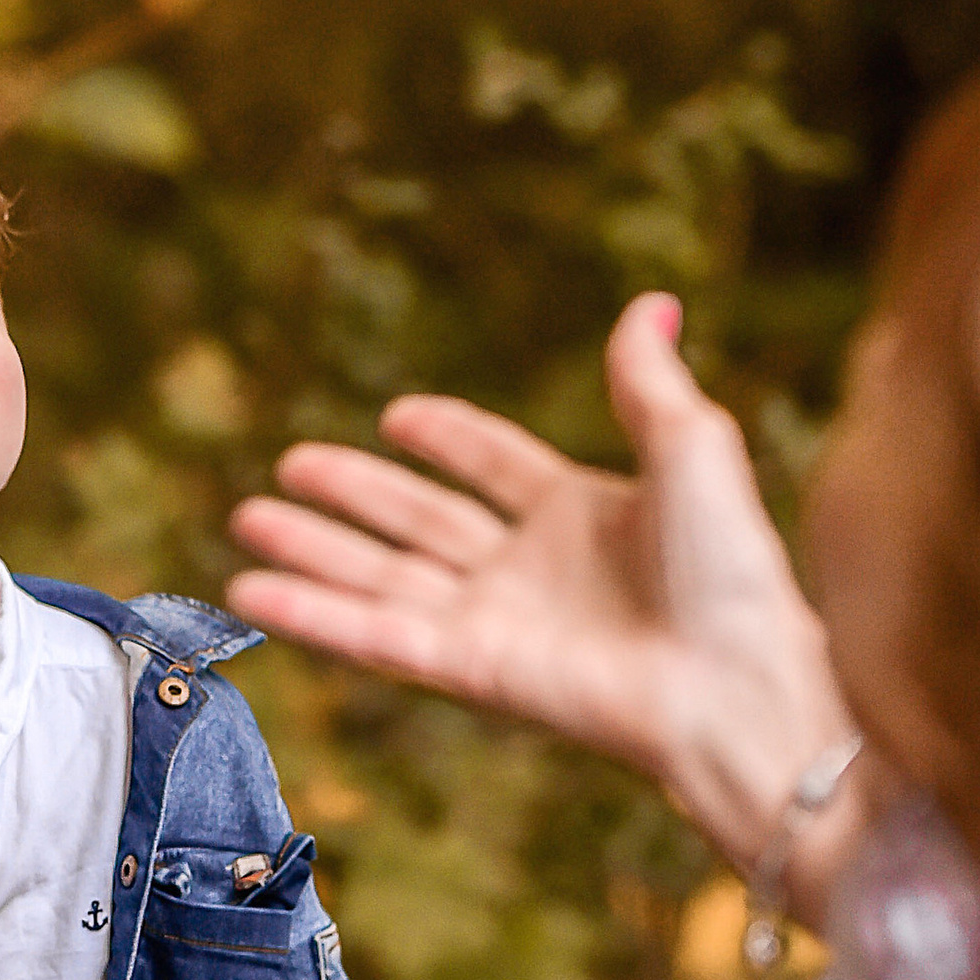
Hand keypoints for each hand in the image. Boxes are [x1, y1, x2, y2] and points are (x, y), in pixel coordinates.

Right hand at [226, 293, 858, 879]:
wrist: (733, 677)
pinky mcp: (470, 667)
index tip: (398, 416)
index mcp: (584, 512)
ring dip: (314, 549)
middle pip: (421, 519)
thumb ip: (650, 381)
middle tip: (290, 466)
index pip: (495, 466)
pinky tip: (255, 588)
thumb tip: (652, 302)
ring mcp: (495, 620)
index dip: (449, 438)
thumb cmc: (731, 572)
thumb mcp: (693, 449)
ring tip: (246, 519)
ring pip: (383, 575)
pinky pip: (376, 633)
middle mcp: (531, 568)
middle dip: (356, 493)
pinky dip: (314, 612)